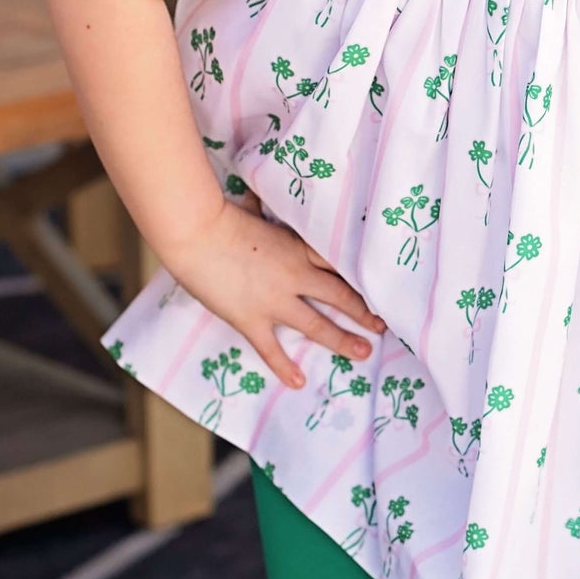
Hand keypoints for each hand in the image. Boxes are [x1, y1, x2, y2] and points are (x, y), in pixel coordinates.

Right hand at [166, 189, 387, 388]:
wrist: (197, 233)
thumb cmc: (222, 217)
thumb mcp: (254, 212)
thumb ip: (263, 211)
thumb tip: (257, 197)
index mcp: (298, 248)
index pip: (338, 266)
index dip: (359, 280)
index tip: (378, 289)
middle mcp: (295, 275)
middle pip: (340, 297)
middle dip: (363, 313)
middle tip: (382, 326)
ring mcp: (275, 300)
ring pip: (318, 325)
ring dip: (342, 341)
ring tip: (363, 352)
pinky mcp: (251, 319)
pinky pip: (272, 349)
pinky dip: (285, 367)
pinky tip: (298, 382)